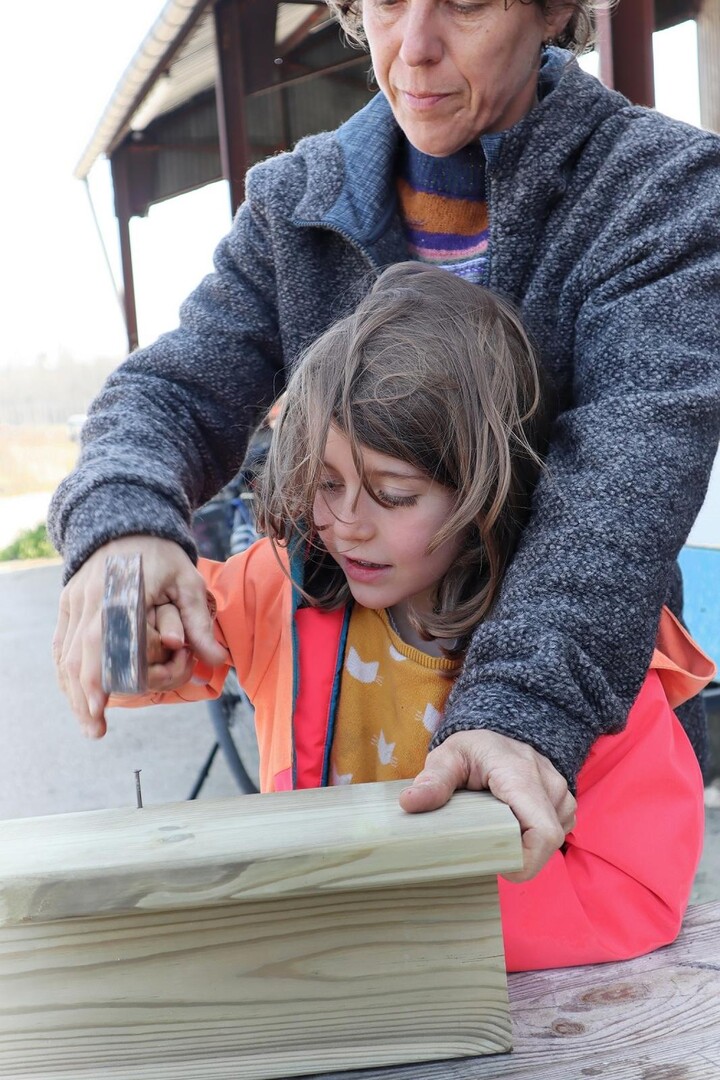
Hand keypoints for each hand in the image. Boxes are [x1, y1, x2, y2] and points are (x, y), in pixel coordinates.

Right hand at [52, 536, 226, 737]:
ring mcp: (75, 601)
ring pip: (66, 654)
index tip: (100, 705)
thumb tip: (218, 660)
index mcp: (120, 594)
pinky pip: (62, 644)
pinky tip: (75, 695)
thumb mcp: (188, 581)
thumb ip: (199, 622)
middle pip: (79, 656)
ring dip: (73, 691)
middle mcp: (91, 600)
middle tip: (96, 730)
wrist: (126, 521)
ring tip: (88, 722)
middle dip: (84, 696)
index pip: (103, 642)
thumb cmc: (162, 554)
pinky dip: (67, 673)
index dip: (98, 676)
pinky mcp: (68, 603)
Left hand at [399, 730, 576, 880]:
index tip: (499, 865)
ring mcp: (561, 794)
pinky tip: (513, 824)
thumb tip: (409, 804)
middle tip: (489, 848)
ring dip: (527, 844)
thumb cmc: (473, 746)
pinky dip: (534, 836)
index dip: (526, 860)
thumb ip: (433, 781)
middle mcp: (549, 785)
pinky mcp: (563, 803)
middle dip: (520, 854)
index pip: (543, 833)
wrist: (500, 731)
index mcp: (522, 776)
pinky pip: (555, 831)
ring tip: (499, 829)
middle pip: (547, 842)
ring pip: (552, 839)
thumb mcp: (448, 757)